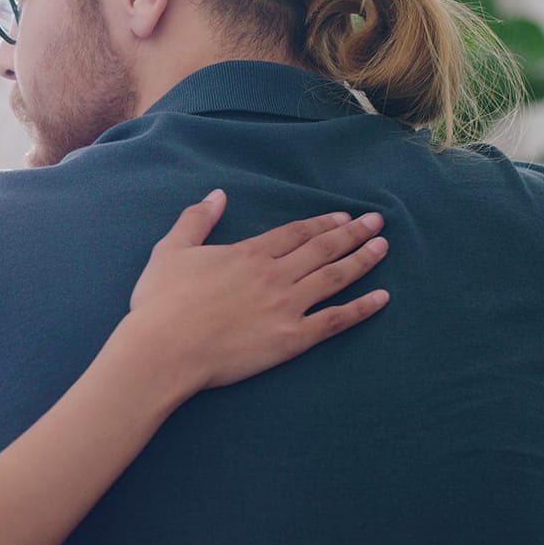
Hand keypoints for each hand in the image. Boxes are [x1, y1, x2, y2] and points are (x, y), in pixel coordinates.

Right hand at [122, 189, 389, 395]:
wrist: (165, 349)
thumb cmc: (161, 303)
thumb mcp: (170, 251)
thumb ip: (196, 220)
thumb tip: (216, 195)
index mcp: (249, 254)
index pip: (296, 233)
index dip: (322, 223)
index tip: (343, 217)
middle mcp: (275, 275)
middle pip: (323, 249)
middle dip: (353, 234)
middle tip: (377, 222)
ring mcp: (287, 306)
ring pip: (335, 277)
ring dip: (362, 260)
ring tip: (382, 248)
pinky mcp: (292, 339)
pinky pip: (335, 320)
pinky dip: (362, 308)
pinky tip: (382, 298)